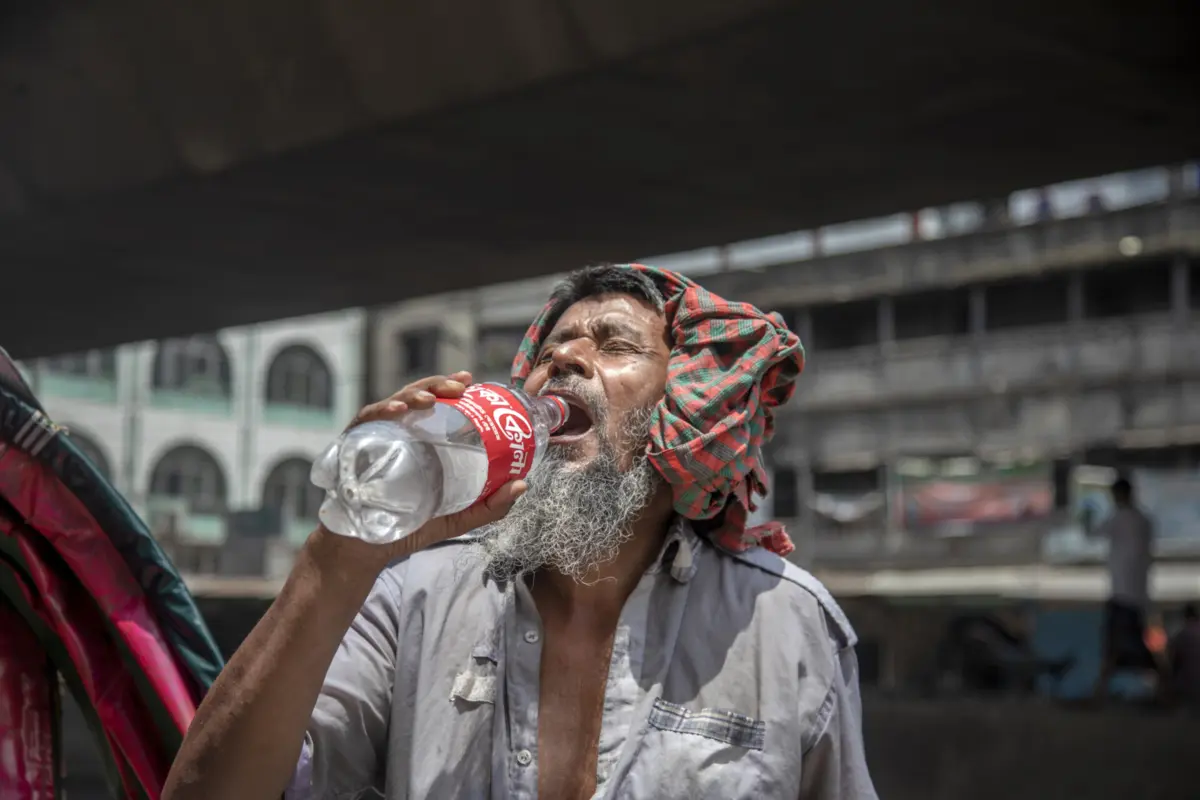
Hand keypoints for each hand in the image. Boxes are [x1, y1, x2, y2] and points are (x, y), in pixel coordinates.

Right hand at [313, 372, 526, 570]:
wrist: (365, 550)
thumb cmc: (407, 528)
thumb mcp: (455, 518)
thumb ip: (488, 506)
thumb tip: (522, 485)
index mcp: (423, 442)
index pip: (437, 406)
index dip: (451, 388)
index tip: (470, 381)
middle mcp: (400, 434)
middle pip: (417, 398)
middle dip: (438, 385)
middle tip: (458, 386)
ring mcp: (377, 438)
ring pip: (393, 403)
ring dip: (413, 395)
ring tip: (431, 398)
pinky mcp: (354, 446)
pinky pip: (367, 421)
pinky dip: (382, 411)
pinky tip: (399, 411)